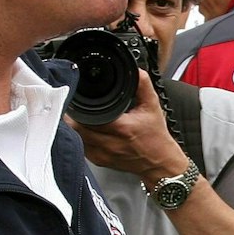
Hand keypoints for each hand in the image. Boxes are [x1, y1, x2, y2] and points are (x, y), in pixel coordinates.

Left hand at [67, 71, 186, 184]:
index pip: (89, 116)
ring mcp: (103, 154)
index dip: (78, 106)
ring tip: (77, 116)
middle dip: (73, 115)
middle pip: (77, 127)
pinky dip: (80, 138)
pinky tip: (85, 130)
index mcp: (122, 128)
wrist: (160, 163)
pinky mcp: (100, 161)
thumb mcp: (152, 106)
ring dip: (74, 127)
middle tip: (74, 105)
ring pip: (77, 138)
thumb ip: (143, 86)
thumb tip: (135, 71)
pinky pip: (82, 147)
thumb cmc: (156, 138)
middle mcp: (110, 143)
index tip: (77, 97)